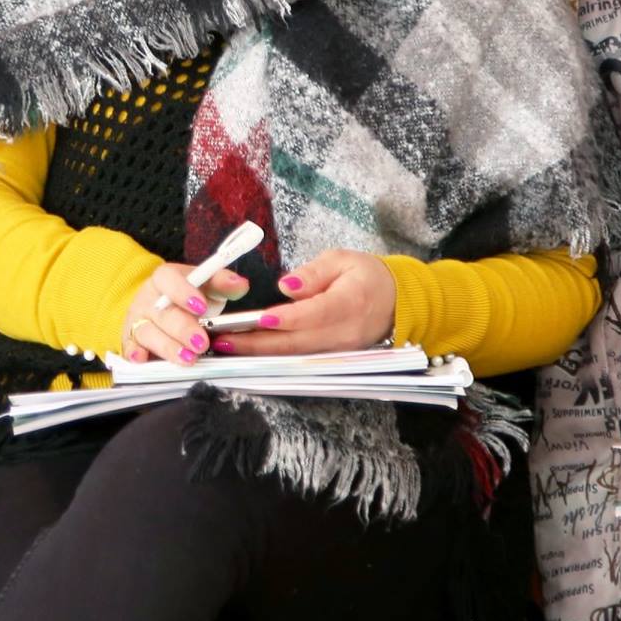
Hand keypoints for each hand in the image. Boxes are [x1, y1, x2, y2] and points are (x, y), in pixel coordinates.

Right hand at [118, 263, 247, 365]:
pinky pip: (130, 348)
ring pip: (147, 332)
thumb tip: (240, 284)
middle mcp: (148, 299)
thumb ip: (223, 284)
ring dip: (167, 347)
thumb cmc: (189, 297)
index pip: (168, 280)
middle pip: (162, 313)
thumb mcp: (207, 286)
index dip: (183, 292)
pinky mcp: (131, 341)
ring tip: (188, 359)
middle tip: (202, 343)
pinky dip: (134, 354)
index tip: (201, 307)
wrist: (163, 307)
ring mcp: (137, 320)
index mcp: (165, 278)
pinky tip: (142, 360)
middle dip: (182, 329)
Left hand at [223, 250, 394, 356]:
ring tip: (227, 347)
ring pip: (294, 356)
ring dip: (259, 354)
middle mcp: (345, 333)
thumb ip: (314, 272)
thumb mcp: (342, 259)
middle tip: (223, 339)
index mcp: (351, 302)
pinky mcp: (333, 359)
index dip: (287, 319)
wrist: (397, 302)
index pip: (314, 313)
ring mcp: (340, 351)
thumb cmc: (367, 276)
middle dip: (257, 343)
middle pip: (297, 343)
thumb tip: (287, 286)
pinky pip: (299, 360)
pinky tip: (249, 353)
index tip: (260, 319)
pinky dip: (273, 358)